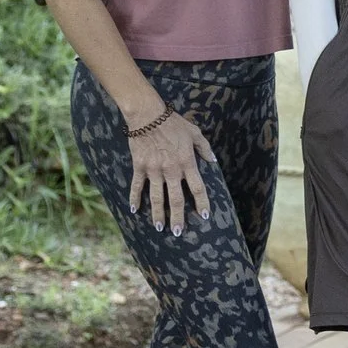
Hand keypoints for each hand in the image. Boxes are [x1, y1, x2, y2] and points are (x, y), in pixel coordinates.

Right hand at [128, 107, 214, 234]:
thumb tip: (213, 161)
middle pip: (176, 199)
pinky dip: (134, 198)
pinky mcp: (139, 167)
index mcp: (187, 163)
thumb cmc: (173, 122)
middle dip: (178, 217)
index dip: (202, 203)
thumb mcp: (195, 132)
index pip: (197, 188)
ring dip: (158, 214)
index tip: (204, 216)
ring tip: (159, 228)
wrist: (147, 115)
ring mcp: (154, 170)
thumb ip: (205, 148)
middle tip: (178, 232)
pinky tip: (134, 210)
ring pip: (157, 197)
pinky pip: (136, 186)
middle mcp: (171, 170)